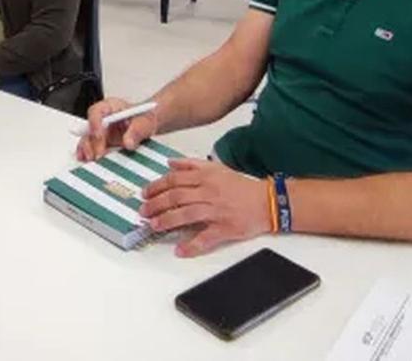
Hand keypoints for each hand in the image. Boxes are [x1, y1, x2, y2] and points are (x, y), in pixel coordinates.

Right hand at [76, 97, 157, 160]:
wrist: (151, 126)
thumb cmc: (146, 118)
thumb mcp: (146, 121)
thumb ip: (138, 129)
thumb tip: (128, 142)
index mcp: (110, 108)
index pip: (97, 112)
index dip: (95, 123)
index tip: (98, 136)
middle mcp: (103, 120)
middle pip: (89, 130)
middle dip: (91, 143)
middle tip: (99, 155)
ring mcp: (102, 134)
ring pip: (88, 142)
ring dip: (89, 151)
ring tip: (94, 161)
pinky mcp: (103, 146)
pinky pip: (92, 151)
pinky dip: (91, 157)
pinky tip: (91, 163)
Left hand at [140, 159, 269, 257]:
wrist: (267, 201)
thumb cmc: (241, 187)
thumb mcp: (216, 168)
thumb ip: (191, 164)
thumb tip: (170, 162)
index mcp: (205, 177)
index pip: (174, 180)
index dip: (156, 187)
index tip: (145, 193)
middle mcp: (209, 193)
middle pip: (176, 197)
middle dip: (156, 204)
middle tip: (143, 210)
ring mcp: (216, 211)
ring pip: (186, 215)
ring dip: (167, 221)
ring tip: (154, 225)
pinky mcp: (225, 228)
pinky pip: (205, 238)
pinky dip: (192, 245)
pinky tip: (180, 250)